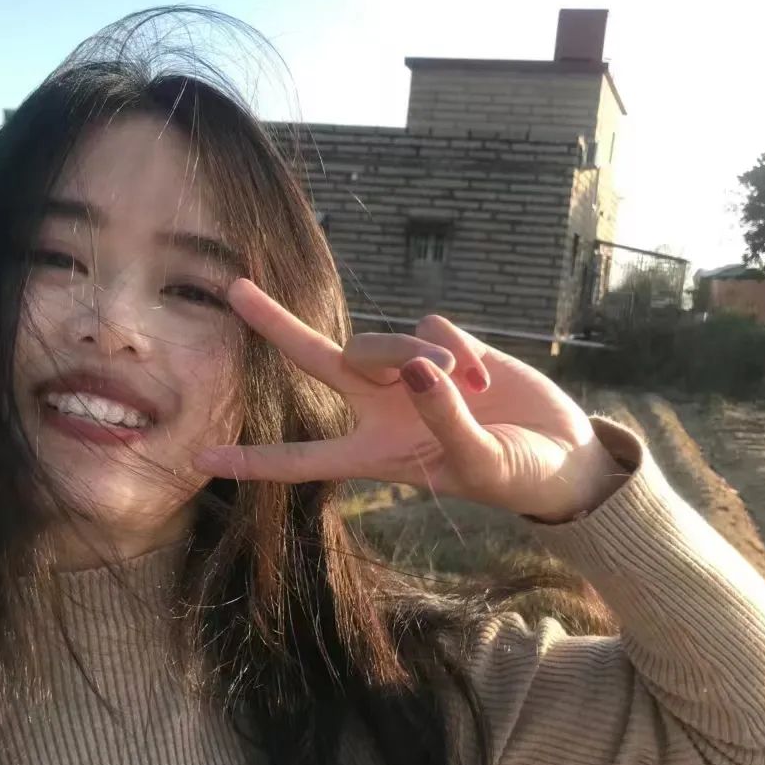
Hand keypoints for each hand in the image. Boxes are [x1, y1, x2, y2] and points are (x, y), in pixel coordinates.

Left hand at [194, 280, 626, 521]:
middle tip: (234, 289)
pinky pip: (430, 327)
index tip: (200, 460)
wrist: (563, 453)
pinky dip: (459, 350)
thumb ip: (445, 419)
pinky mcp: (445, 344)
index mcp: (377, 454)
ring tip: (471, 387)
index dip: (253, 462)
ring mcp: (411, 373)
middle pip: (317, 360)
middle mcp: (382, 409)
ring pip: (383, 339)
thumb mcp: (480, 462)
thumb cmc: (516, 475)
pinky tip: (487, 379)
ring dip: (417, 356)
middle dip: (278, 325)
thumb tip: (416, 368)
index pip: (303, 460)